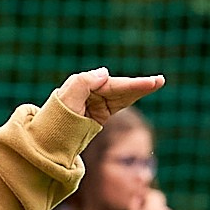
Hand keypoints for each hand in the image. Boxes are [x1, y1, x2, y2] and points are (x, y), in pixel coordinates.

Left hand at [53, 67, 167, 126]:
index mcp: (84, 84)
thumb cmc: (57, 116)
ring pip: (123, 94)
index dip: (130, 84)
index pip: (111, 84)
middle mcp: (93, 90)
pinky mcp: (102, 112)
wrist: (50, 136)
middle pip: (120, 87)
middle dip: (139, 85)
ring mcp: (98, 101)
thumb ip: (84, 82)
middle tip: (159, 81)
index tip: (146, 83)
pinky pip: (120, 102)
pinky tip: (144, 90)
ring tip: (158, 82)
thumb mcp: (67, 97)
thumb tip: (105, 72)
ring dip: (139, 89)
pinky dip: (132, 96)